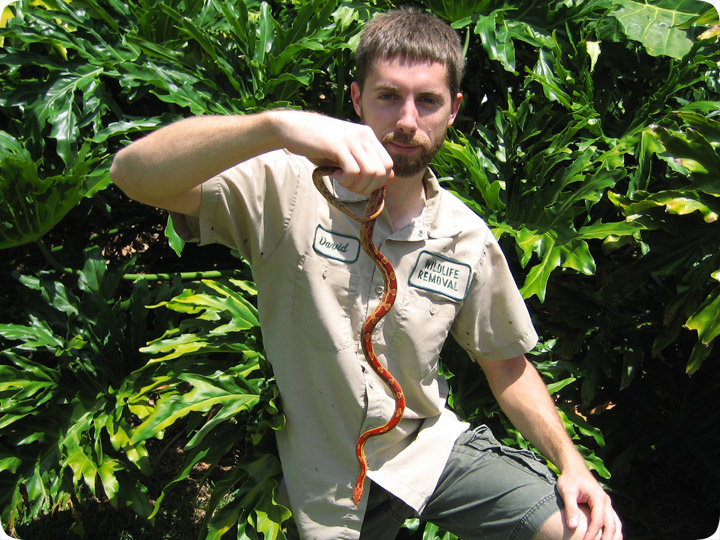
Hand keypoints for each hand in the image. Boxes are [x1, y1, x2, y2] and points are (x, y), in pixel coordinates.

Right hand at [268, 110, 393, 194]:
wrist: (293, 128)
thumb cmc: (318, 145)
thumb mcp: (345, 153)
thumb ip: (364, 163)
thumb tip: (387, 179)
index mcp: (368, 136)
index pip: (388, 164)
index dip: (378, 182)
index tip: (360, 184)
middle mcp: (364, 135)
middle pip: (382, 171)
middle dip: (367, 187)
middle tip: (350, 186)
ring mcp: (352, 139)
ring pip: (370, 172)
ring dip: (356, 185)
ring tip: (341, 180)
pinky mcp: (338, 145)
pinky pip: (353, 171)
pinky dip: (346, 180)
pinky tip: (334, 175)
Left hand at [556, 467, 622, 539]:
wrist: (574, 468)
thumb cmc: (570, 479)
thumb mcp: (567, 491)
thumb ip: (570, 508)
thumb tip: (572, 526)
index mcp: (598, 497)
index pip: (598, 520)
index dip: (592, 533)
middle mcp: (606, 501)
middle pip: (611, 525)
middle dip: (607, 538)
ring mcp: (607, 504)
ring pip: (616, 524)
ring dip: (614, 536)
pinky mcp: (605, 506)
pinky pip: (614, 521)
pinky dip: (614, 531)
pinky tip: (611, 538)